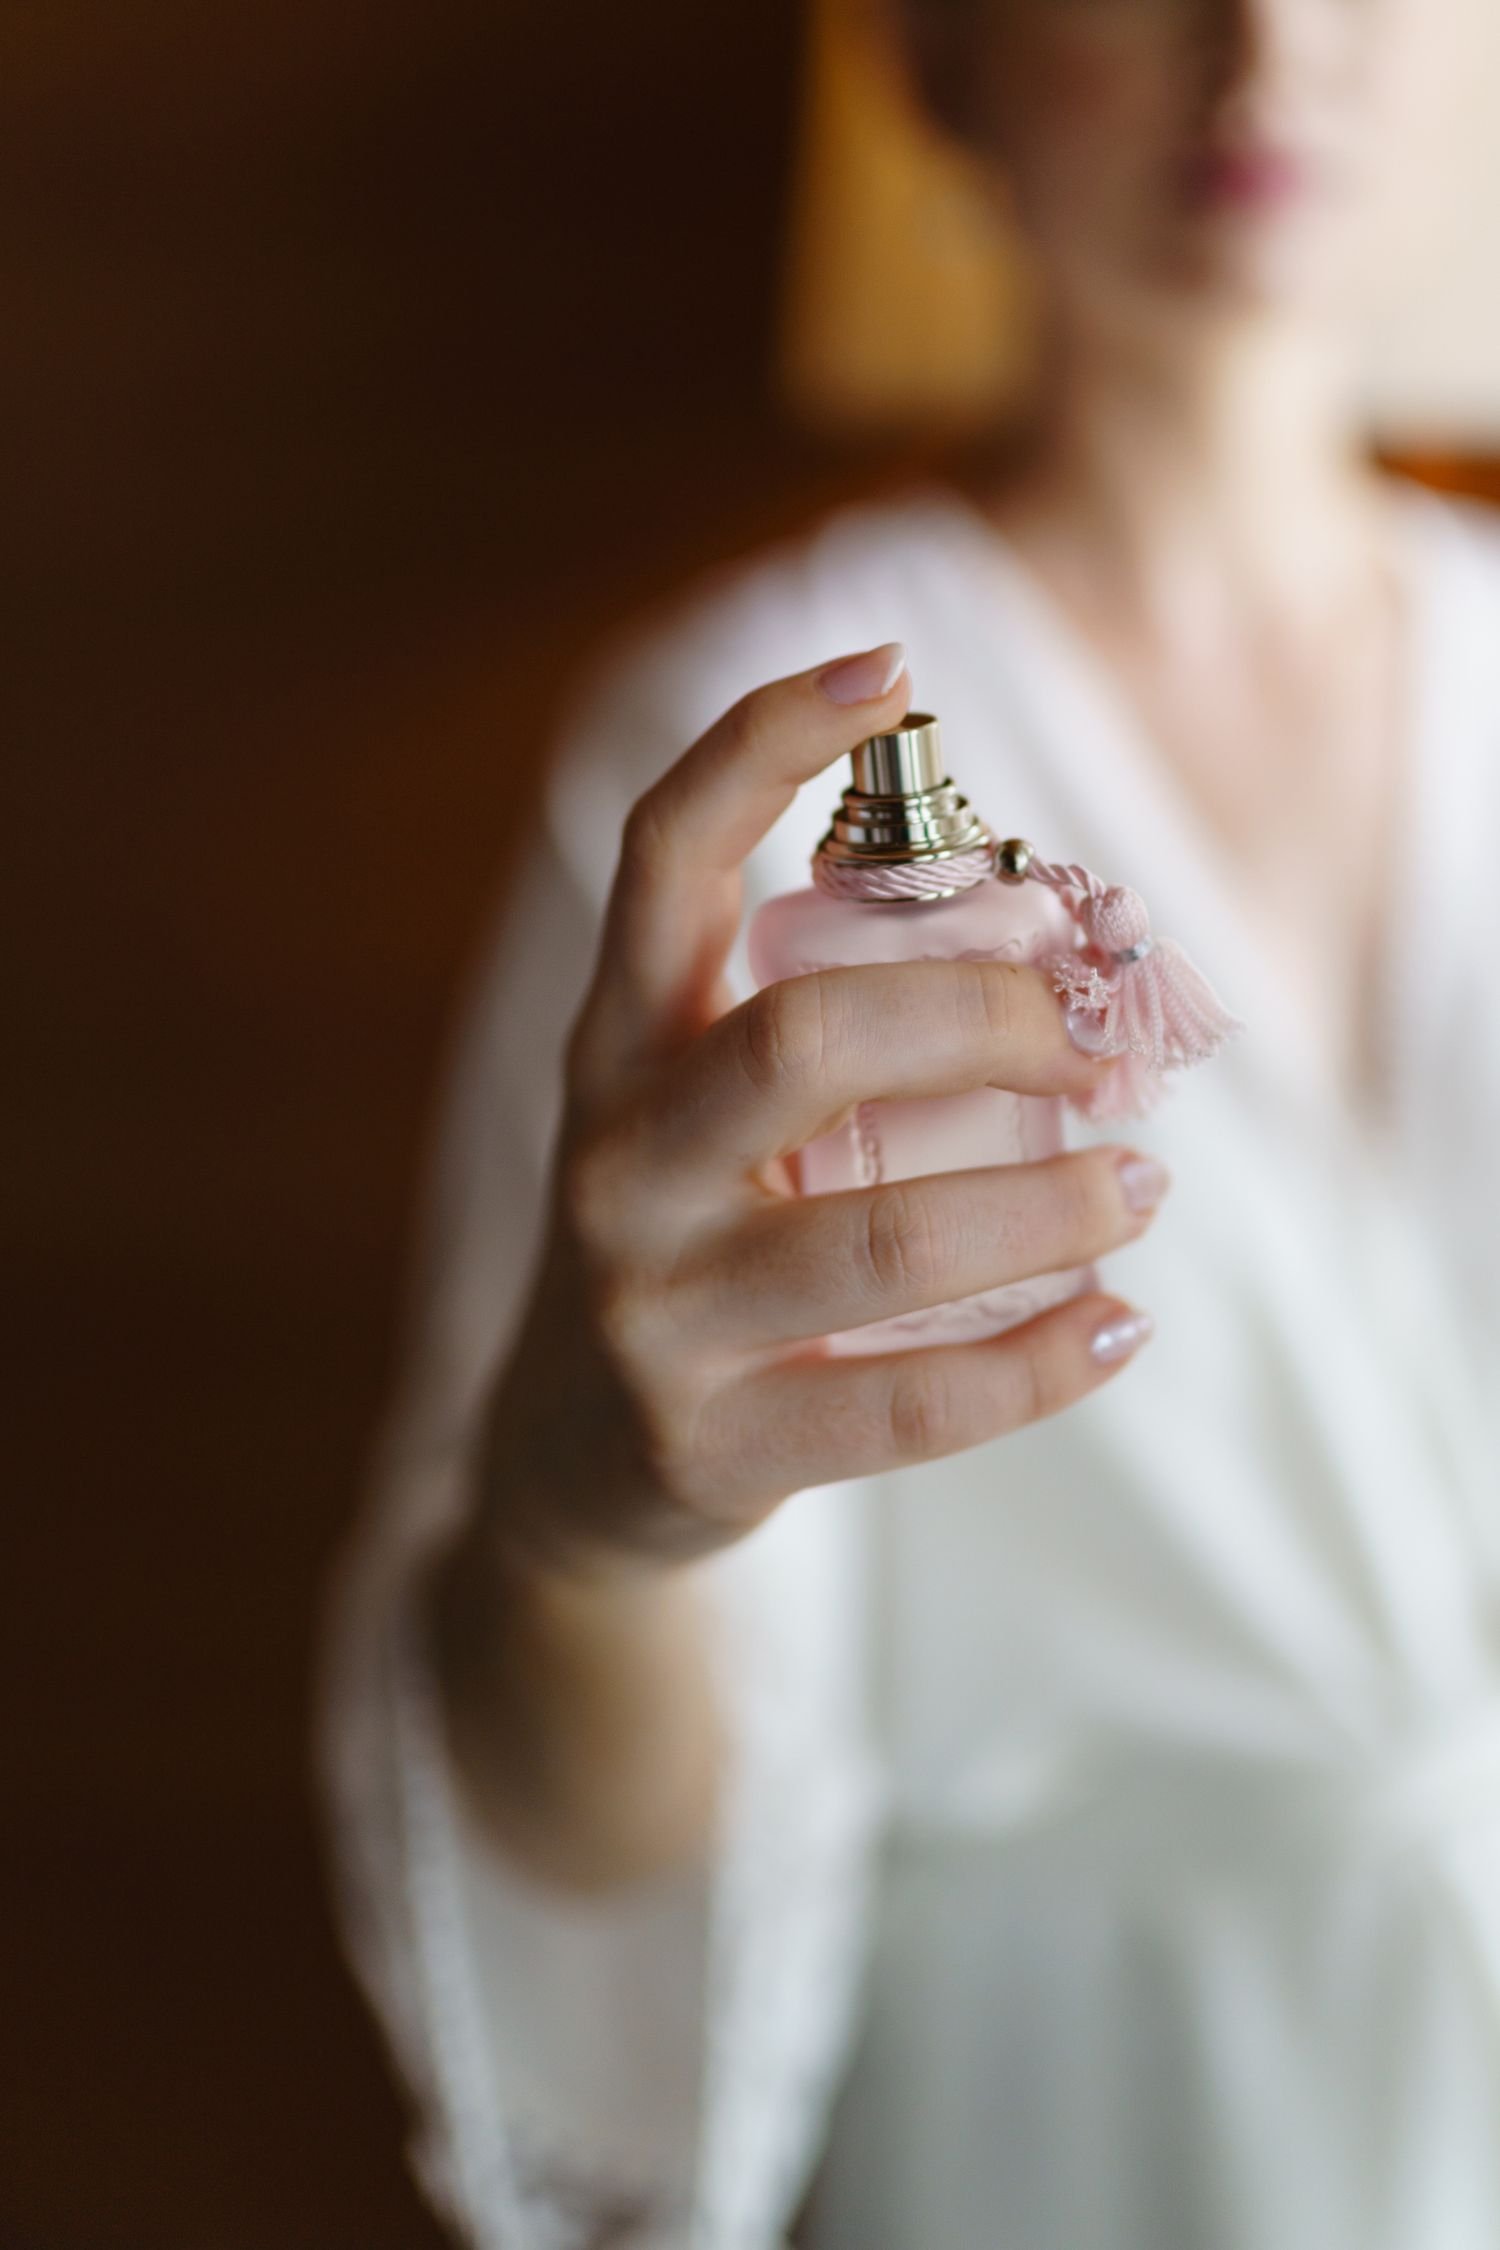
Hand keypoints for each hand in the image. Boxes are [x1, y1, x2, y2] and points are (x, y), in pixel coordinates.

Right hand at [483, 641, 1164, 1579]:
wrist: (571, 1459)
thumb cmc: (688, 1242)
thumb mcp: (700, 1115)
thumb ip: (819, 1031)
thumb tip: (1062, 952)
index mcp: (615, 1048)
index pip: (661, 857)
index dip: (763, 746)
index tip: (891, 674)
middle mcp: (614, 1160)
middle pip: (808, 1039)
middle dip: (989, 1015)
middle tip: (1094, 1035)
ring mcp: (650, 1309)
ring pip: (885, 1239)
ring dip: (1053, 1203)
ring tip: (1143, 1183)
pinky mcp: (706, 1444)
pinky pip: (909, 1403)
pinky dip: (1043, 1362)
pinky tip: (1119, 1326)